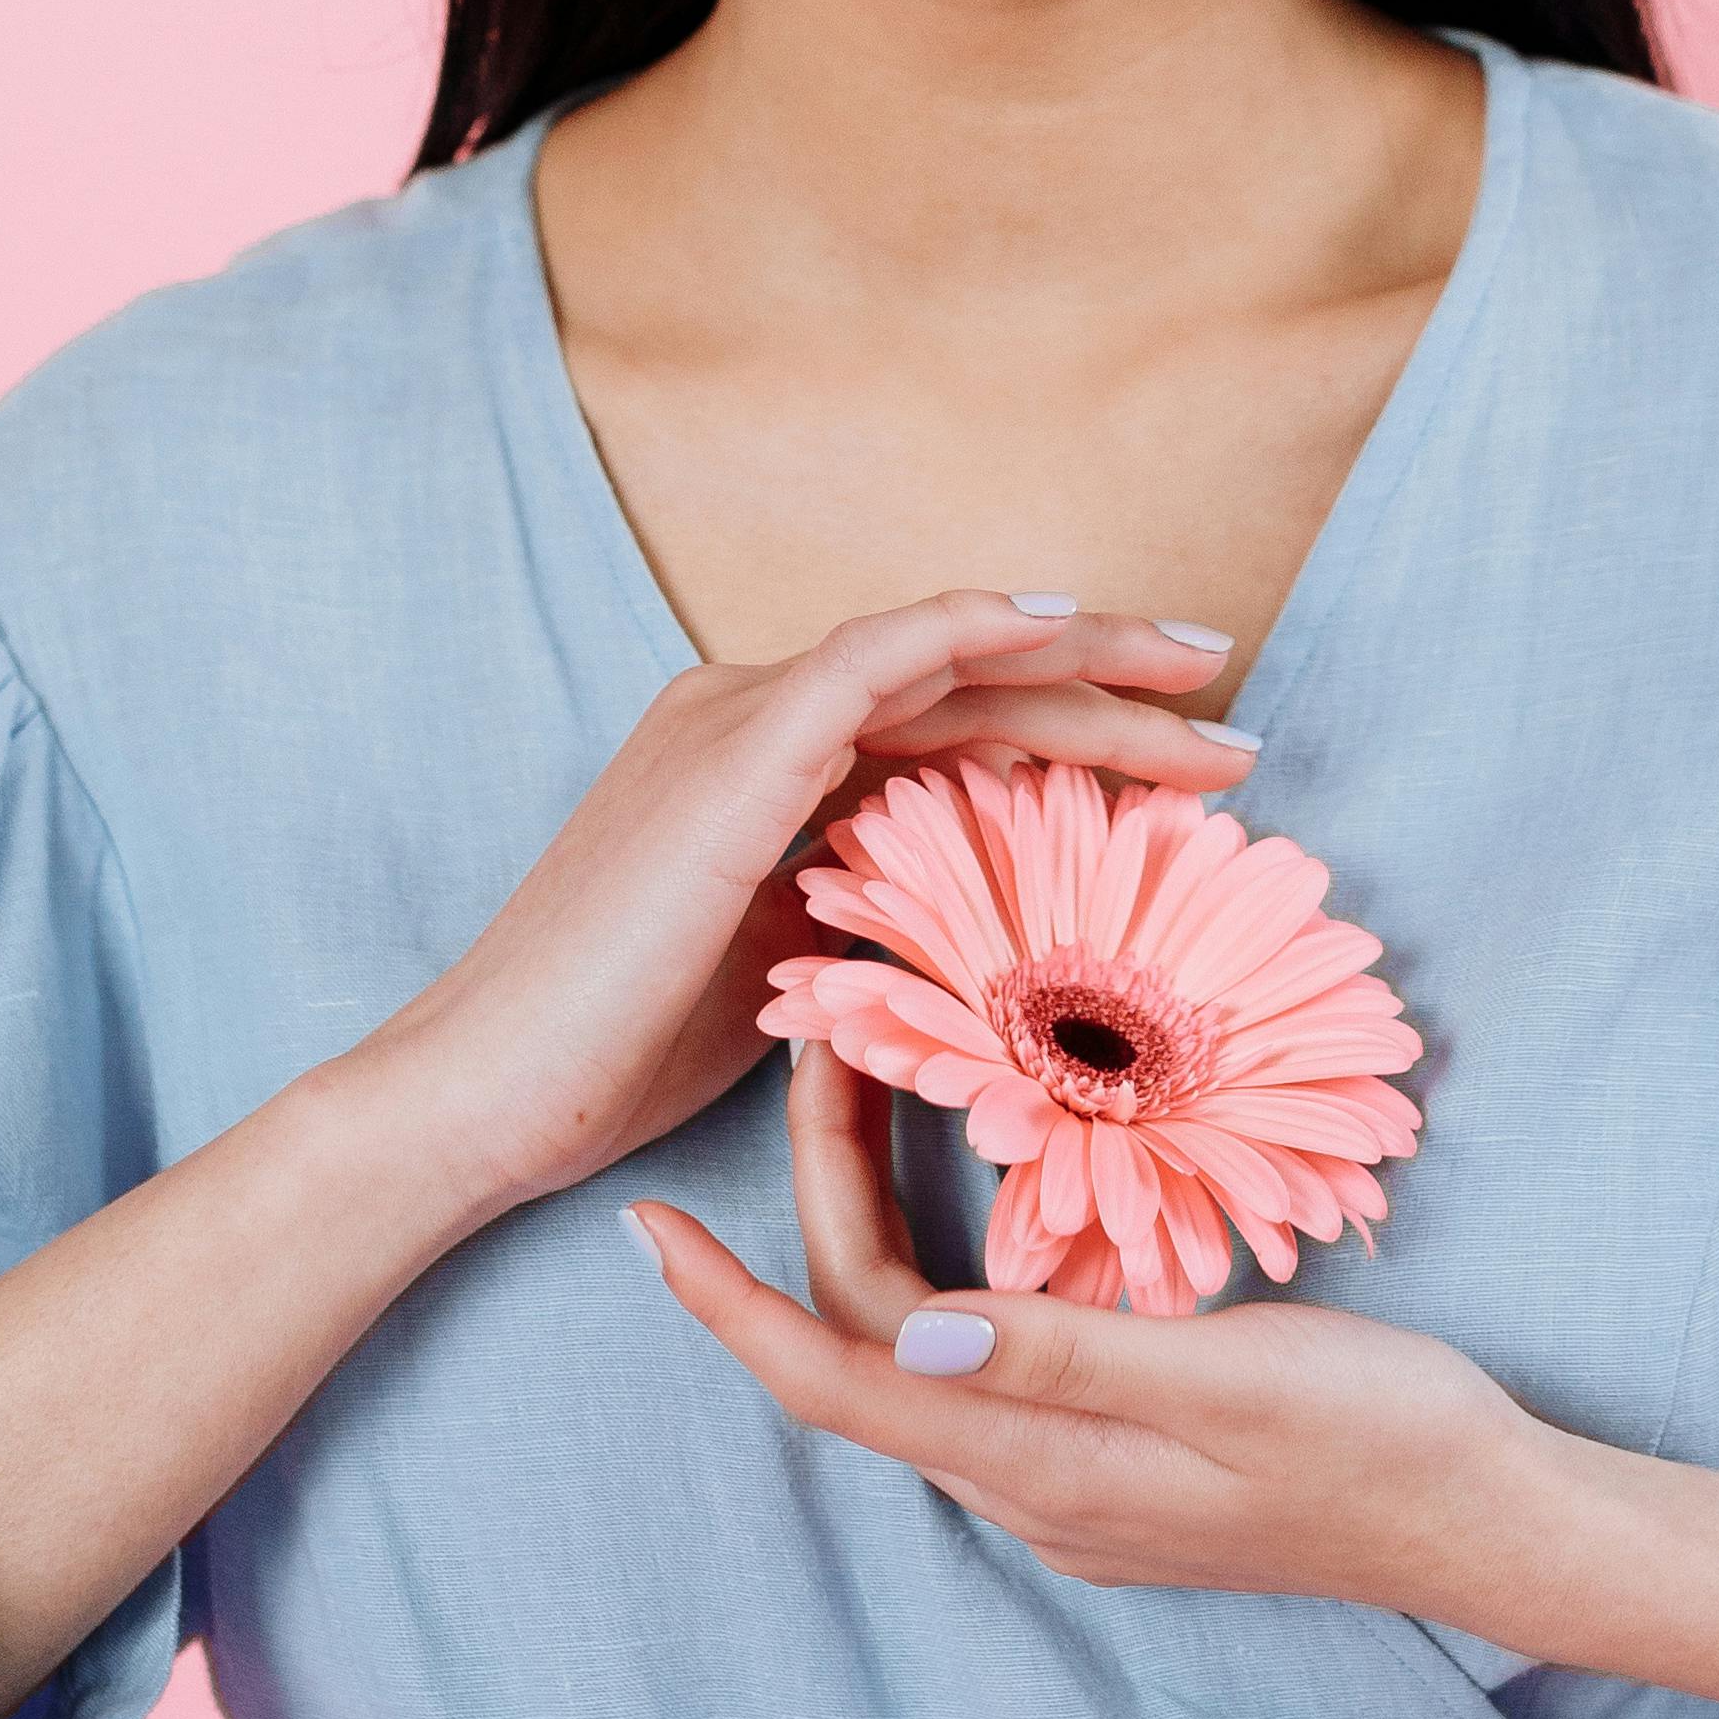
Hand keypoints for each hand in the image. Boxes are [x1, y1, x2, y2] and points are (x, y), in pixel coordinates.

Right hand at [373, 601, 1256, 1228]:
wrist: (492, 1090)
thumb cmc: (617, 1057)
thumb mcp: (780, 974)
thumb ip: (862, 920)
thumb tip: (974, 937)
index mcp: (758, 760)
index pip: (944, 720)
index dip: (1068, 723)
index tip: (1183, 752)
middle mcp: (748, 712)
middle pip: (963, 679)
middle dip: (1106, 682)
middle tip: (1226, 693)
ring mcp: (739, 720)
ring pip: (946, 660)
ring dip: (1083, 668)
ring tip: (1202, 687)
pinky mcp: (736, 751)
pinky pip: (877, 658)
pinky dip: (975, 628)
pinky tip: (1063, 630)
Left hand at [629, 1047, 1718, 1718]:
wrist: (1499, 1522)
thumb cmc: (1382, 1440)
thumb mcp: (1233, 1380)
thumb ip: (1069, 1355)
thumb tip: (909, 1340)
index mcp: (1037, 1460)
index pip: (836, 1373)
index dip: (728, 1302)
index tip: (646, 1219)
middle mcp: (1028, 1479)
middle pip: (864, 1342)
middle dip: (811, 1198)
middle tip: (810, 1043)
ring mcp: (1072, 1476)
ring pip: (919, 1347)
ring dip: (872, 1221)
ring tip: (869, 1082)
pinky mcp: (1118, 1453)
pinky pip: (986, 1356)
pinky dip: (947, 1256)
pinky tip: (979, 1178)